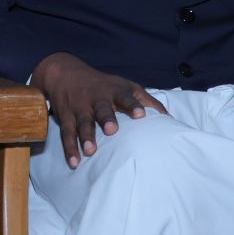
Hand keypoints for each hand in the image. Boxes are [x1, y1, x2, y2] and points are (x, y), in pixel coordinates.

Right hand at [29, 51, 167, 169]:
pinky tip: (75, 162)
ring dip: (86, 136)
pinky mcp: (66, 117)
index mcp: (114, 92)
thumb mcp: (126, 86)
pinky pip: (67, 134)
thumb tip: (168, 118)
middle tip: (112, 130)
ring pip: (83, 122)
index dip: (132, 105)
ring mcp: (80, 108)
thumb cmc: (103, 84)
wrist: (65, 72)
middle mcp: (97, 99)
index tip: (140, 115)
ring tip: (90, 151)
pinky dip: (70, 148)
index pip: (125, 98)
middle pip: (102, 109)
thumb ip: (147, 100)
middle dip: (106, 119)